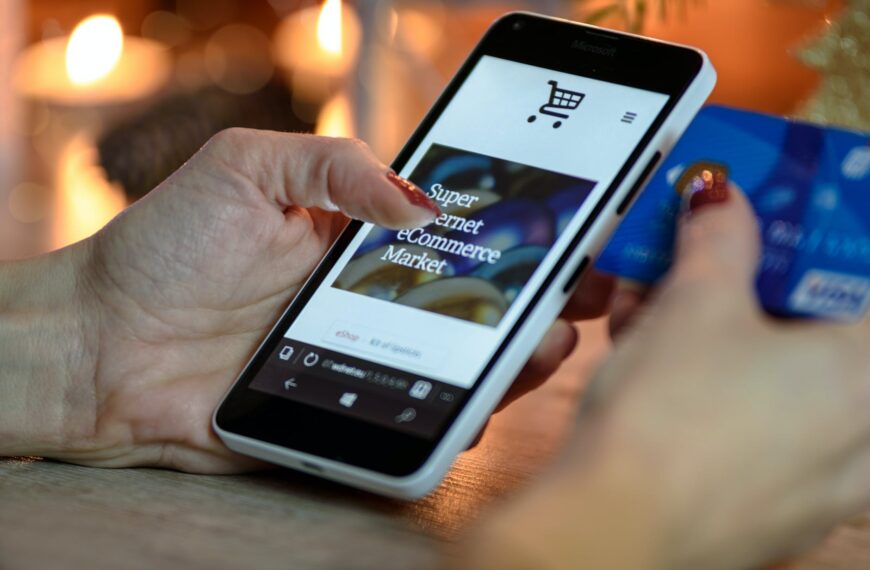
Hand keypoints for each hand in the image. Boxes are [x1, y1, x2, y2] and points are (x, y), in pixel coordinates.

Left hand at [0, 129, 611, 472]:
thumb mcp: (248, 168)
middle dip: (540, 299)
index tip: (570, 229)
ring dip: (515, 358)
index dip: (518, 233)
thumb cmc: (165, 247)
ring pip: (460, 365)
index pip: (458, 235)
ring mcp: (365, 359)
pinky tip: (477, 402)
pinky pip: (413, 420)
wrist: (99, 345)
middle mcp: (374, 300)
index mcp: (361, 240)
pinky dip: (454, 417)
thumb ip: (336, 166)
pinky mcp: (346, 410)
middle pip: (476, 305)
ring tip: (547, 341)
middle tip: (585, 292)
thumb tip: (422, 201)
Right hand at [464, 185, 869, 569]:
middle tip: (709, 271)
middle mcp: (865, 434)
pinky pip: (762, 437)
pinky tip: (658, 381)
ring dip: (729, 346)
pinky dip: (721, 399)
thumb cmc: (671, 409)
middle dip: (758, 294)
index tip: (778, 231)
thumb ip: (719, 237)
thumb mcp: (693, 303)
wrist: (613, 528)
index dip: (820, 245)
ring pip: (787, 389)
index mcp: (867, 371)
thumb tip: (719, 193)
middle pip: (822, 337)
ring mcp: (824, 485)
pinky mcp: (777, 516)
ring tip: (654, 320)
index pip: (863, 283)